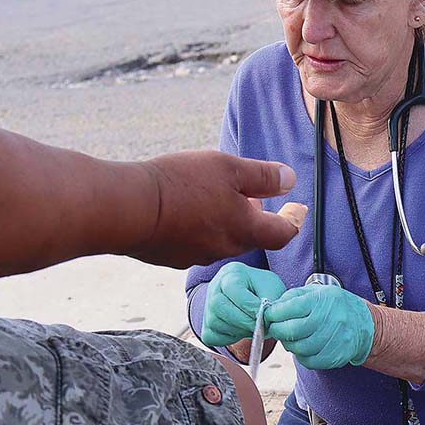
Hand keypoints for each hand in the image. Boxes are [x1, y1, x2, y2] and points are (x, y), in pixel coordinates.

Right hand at [129, 151, 306, 267]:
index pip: (282, 234)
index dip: (294, 221)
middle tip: (251, 195)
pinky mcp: (170, 256)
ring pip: (221, 238)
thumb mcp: (229, 168)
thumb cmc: (182, 184)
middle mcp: (224, 249)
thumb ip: (263, 176)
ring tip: (212, 194)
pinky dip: (198, 226)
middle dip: (255, 216)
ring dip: (225, 220)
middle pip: (251, 235)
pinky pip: (194, 241)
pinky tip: (182, 207)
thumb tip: (290, 180)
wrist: (126, 208)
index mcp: (245, 230)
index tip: (298, 211)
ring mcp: (195, 256)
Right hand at [202, 263, 286, 347]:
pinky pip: (212, 337)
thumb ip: (270, 301)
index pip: (235, 290)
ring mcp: (207, 307)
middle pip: (220, 306)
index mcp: (231, 273)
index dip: (252, 306)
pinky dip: (229, 339)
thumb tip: (265, 319)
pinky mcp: (205, 326)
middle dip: (244, 321)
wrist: (252, 295)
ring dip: (239, 331)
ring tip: (254, 327)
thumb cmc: (262, 289)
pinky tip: (242, 330)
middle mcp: (214, 288)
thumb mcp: (271, 287)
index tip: (266, 315)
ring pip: (216, 324)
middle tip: (261, 326)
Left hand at [265, 285, 374, 369]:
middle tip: (275, 328)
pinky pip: (310, 361)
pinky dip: (301, 356)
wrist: (362, 323)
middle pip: (293, 330)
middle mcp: (331, 318)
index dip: (274, 313)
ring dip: (289, 344)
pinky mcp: (336, 355)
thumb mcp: (316, 292)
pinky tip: (303, 347)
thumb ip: (292, 297)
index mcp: (323, 299)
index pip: (291, 308)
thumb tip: (271, 308)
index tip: (269, 315)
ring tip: (290, 337)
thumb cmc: (334, 306)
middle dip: (278, 330)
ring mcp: (335, 338)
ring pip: (300, 348)